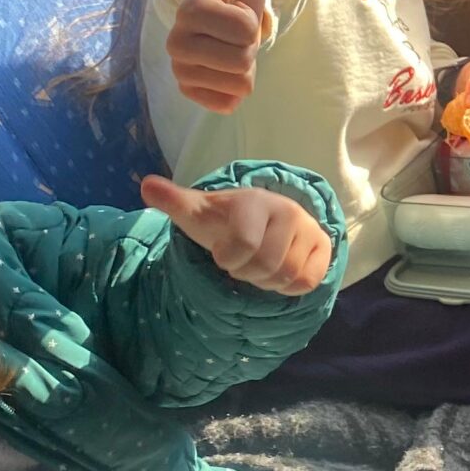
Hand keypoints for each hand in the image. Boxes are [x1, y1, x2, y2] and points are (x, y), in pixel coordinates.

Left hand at [139, 176, 332, 294]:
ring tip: (259, 265)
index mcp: (257, 202)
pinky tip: (277, 273)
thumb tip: (145, 184)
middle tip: (242, 261)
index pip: (244, 246)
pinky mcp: (323, 248)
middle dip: (247, 272)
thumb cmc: (225, 220)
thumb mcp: (197, 211)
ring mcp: (311, 229)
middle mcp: (290, 211)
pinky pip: (306, 281)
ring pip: (287, 276)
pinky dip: (288, 286)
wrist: (260, 219)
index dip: (227, 259)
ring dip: (266, 280)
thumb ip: (174, 201)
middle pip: (268, 266)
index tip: (223, 250)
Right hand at [167, 0, 270, 113]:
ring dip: (245, 68)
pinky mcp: (191, 94)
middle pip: (242, 61)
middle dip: (249, 48)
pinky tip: (224, 71)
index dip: (252, 21)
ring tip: (231, 48)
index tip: (237, 9)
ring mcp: (181, 71)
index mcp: (190, 11)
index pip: (245, 29)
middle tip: (236, 33)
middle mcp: (176, 44)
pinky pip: (229, 104)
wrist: (224, 18)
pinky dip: (235, 91)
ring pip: (239, 83)